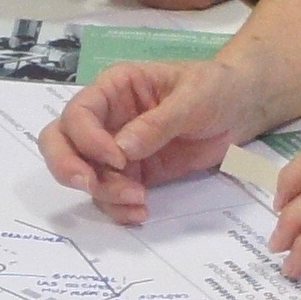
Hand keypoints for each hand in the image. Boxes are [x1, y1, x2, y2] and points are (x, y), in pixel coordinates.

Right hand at [40, 58, 264, 224]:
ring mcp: (115, 149)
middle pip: (59, 141)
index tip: (117, 159)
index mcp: (113, 88)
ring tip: (139, 201)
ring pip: (83, 174)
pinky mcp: (133, 174)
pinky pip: (109, 195)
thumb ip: (157, 123)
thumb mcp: (192, 97)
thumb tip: (121, 150)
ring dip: (103, 193)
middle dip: (67, 166)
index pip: (79, 113)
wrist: (241, 109)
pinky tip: (141, 211)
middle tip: (89, 185)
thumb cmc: (215, 88)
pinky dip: (118, 208)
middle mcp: (106, 118)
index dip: (88, 139)